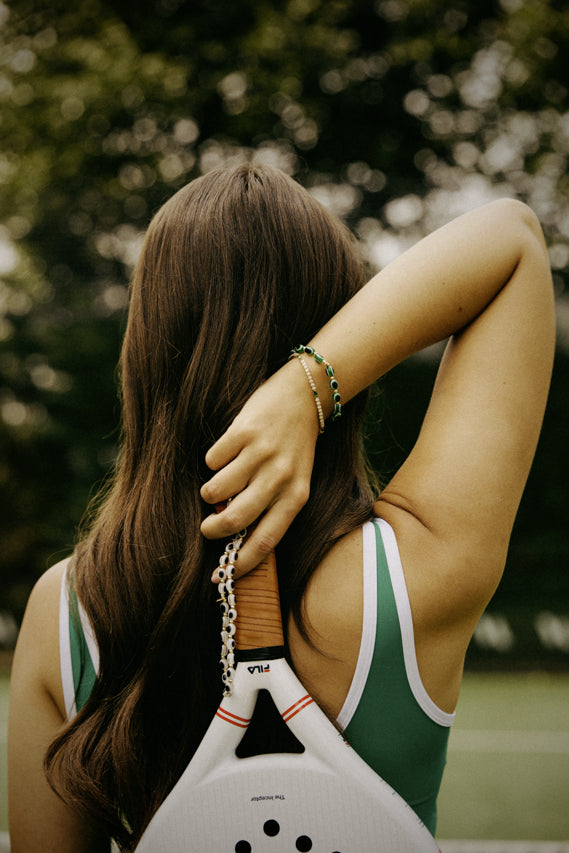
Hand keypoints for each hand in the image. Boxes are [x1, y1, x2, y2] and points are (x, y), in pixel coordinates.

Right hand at [200, 359, 319, 576]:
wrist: (303, 397)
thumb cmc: (294, 447)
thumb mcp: (294, 480)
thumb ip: (271, 507)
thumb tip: (233, 538)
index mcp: (296, 496)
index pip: (267, 541)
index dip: (241, 564)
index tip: (221, 577)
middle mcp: (280, 478)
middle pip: (235, 520)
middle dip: (212, 530)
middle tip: (207, 528)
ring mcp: (261, 454)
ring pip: (215, 491)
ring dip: (209, 494)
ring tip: (217, 487)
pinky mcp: (243, 432)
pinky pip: (212, 460)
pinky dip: (212, 462)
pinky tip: (227, 453)